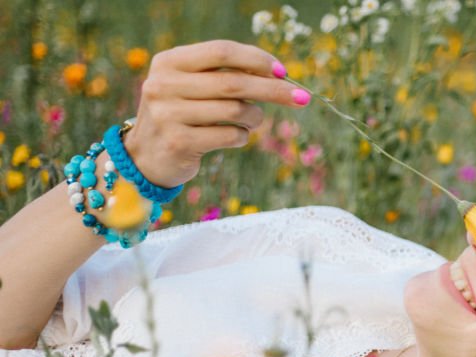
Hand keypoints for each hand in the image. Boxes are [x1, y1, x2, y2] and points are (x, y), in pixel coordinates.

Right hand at [124, 40, 307, 187]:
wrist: (146, 156)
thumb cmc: (182, 115)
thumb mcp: (192, 86)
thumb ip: (225, 76)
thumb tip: (278, 73)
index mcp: (169, 62)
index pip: (221, 52)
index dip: (256, 59)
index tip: (283, 70)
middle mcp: (164, 84)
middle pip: (234, 82)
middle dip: (273, 89)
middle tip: (301, 97)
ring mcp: (169, 114)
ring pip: (235, 111)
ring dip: (255, 117)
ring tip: (252, 121)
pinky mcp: (179, 142)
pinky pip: (229, 135)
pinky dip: (242, 136)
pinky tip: (236, 136)